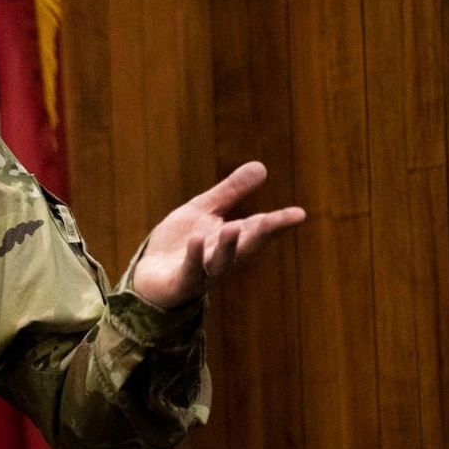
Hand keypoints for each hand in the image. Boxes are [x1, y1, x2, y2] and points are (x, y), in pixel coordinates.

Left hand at [130, 161, 305, 308]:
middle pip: (246, 246)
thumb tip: (261, 166)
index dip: (278, 222)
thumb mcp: (203, 210)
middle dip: (261, 234)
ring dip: (228, 246)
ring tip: (233, 227)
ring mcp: (203, 271)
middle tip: (275, 220)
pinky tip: (196, 239)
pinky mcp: (181, 282)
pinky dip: (194, 256)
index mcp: (231, 238)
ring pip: (220, 261)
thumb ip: (231, 192)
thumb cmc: (179, 242)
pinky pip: (190, 270)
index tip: (299, 214)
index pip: (258, 228)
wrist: (148, 275)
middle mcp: (222, 256)